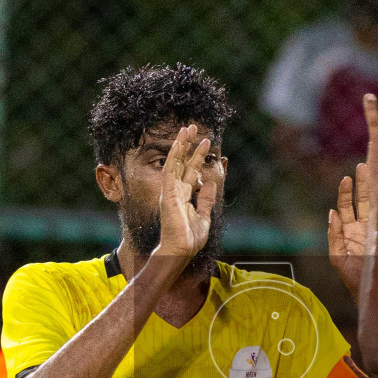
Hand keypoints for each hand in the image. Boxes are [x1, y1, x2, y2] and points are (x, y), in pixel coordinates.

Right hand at [154, 124, 221, 273]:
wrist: (181, 250)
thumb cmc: (190, 238)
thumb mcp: (204, 215)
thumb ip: (205, 199)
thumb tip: (209, 184)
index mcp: (183, 196)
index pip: (191, 171)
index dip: (197, 156)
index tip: (205, 142)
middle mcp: (175, 190)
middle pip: (182, 162)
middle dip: (188, 145)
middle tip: (193, 127)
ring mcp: (170, 190)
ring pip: (175, 162)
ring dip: (181, 144)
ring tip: (187, 128)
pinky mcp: (168, 192)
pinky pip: (170, 169)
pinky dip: (174, 155)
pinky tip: (179, 142)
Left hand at [326, 164, 371, 296]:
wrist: (375, 292)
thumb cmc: (355, 279)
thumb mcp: (339, 258)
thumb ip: (335, 237)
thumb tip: (332, 213)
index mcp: (351, 232)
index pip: (348, 207)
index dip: (347, 192)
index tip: (347, 178)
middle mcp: (364, 228)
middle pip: (363, 201)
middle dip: (362, 184)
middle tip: (363, 166)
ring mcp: (377, 230)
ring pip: (376, 206)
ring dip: (374, 190)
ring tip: (374, 173)